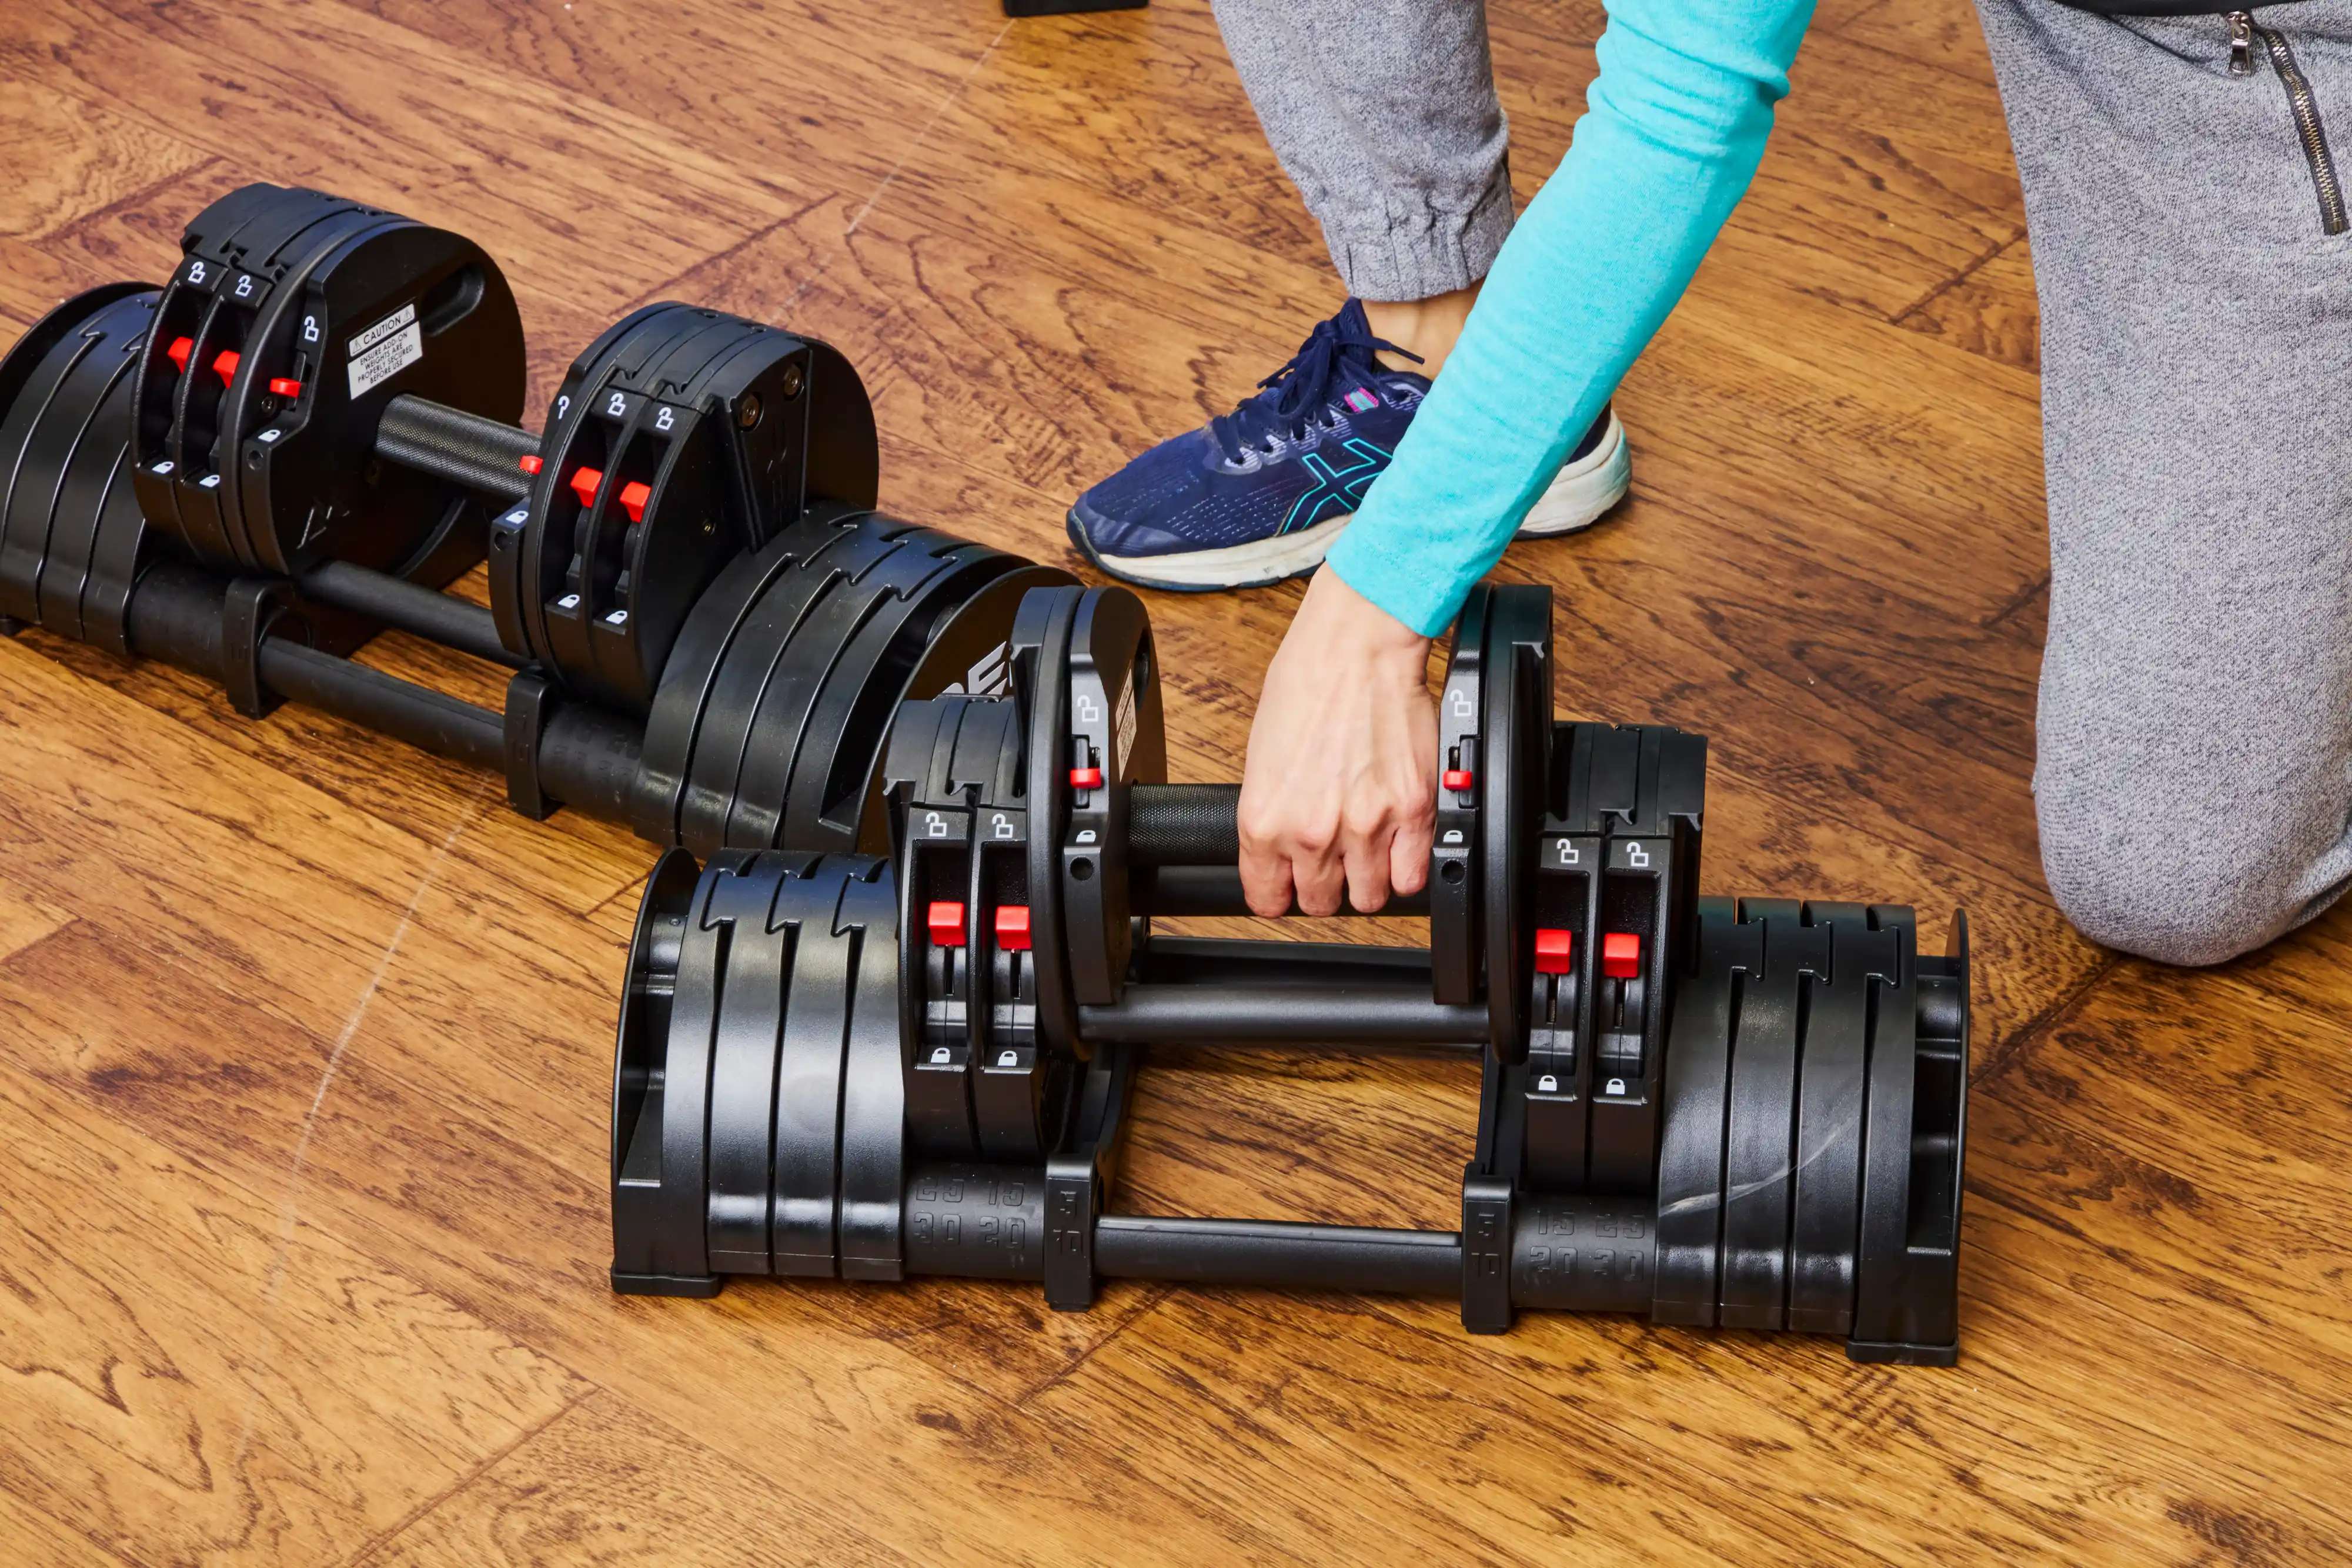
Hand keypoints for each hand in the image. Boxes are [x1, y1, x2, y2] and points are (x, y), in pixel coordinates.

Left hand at [1238, 569, 1436, 916]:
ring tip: (1368, 852)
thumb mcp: (1261, 758)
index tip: (1288, 890)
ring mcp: (1365, 826)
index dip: (1280, 895)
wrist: (1355, 649)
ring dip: (1368, 880)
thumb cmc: (1307, 684)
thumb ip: (1273, 812)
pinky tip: (1399, 848)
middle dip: (1326, 887)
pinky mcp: (1413, 811)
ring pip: (1369, 898)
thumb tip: (1281, 846)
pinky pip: (1412, 877)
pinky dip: (1407, 869)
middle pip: (1321, 903)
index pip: (1267, 897)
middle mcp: (1311, 832)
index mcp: (1264, 820)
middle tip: (1333, 862)